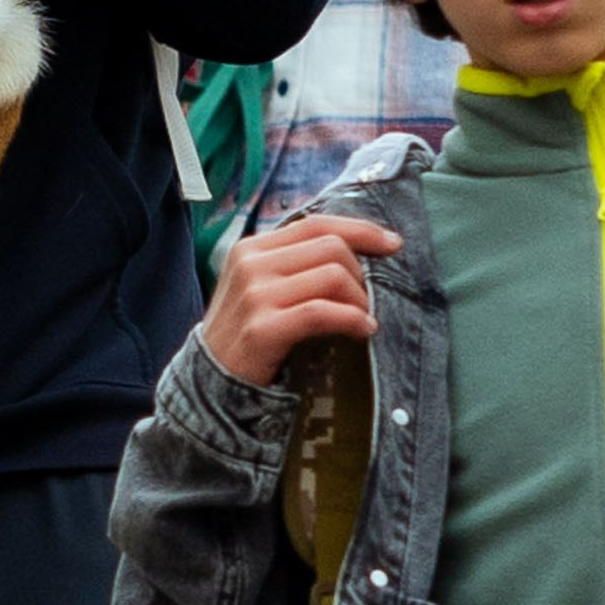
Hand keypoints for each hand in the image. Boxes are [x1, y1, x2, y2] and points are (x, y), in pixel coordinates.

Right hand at [200, 213, 401, 389]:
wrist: (211, 381)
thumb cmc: (246, 333)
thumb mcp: (260, 287)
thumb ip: (294, 264)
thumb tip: (354, 250)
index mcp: (252, 247)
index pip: (317, 223)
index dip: (361, 230)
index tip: (393, 244)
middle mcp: (251, 263)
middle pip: (331, 246)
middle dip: (361, 273)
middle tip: (365, 301)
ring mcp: (255, 294)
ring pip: (332, 275)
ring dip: (359, 299)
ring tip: (362, 318)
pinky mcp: (263, 327)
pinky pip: (322, 312)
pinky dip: (352, 319)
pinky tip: (364, 330)